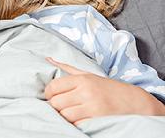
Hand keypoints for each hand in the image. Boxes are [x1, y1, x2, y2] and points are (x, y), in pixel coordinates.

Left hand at [45, 57, 164, 124]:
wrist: (135, 101)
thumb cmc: (107, 88)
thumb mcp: (88, 74)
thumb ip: (67, 67)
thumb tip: (48, 59)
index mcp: (82, 79)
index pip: (53, 86)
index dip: (48, 94)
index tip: (52, 97)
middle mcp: (86, 92)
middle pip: (56, 102)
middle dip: (55, 106)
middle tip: (60, 107)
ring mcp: (93, 107)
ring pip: (64, 115)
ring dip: (64, 116)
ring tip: (69, 113)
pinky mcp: (98, 120)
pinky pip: (77, 124)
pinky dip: (75, 123)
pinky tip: (79, 119)